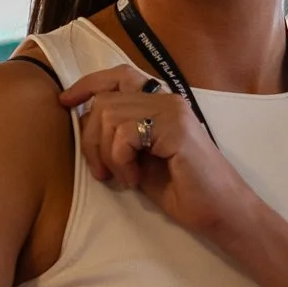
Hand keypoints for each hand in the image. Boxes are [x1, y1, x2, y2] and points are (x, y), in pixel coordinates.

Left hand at [60, 67, 249, 241]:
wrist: (221, 211)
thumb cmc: (184, 191)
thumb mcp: (140, 160)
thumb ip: (118, 137)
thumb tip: (84, 122)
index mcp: (160, 103)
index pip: (118, 75)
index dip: (87, 85)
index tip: (66, 103)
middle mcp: (167, 98)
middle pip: (105, 100)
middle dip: (91, 140)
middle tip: (102, 173)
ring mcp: (172, 110)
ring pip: (109, 115)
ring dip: (107, 154)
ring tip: (124, 178)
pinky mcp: (175, 128)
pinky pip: (125, 134)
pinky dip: (120, 161)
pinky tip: (135, 180)